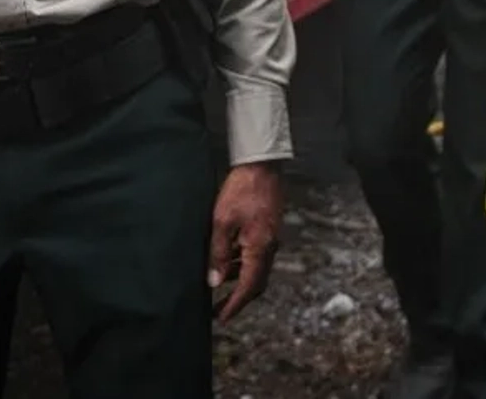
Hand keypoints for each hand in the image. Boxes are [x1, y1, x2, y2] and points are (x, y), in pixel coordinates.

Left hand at [208, 161, 283, 322]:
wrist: (261, 166)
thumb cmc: (242, 190)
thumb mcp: (222, 222)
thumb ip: (218, 254)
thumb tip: (214, 281)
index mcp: (260, 248)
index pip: (248, 287)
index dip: (234, 305)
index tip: (221, 318)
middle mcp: (269, 247)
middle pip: (256, 282)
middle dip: (238, 298)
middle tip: (218, 309)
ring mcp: (271, 238)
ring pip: (256, 269)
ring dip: (238, 279)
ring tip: (216, 282)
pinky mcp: (268, 230)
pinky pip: (256, 255)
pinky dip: (242, 264)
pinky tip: (226, 259)